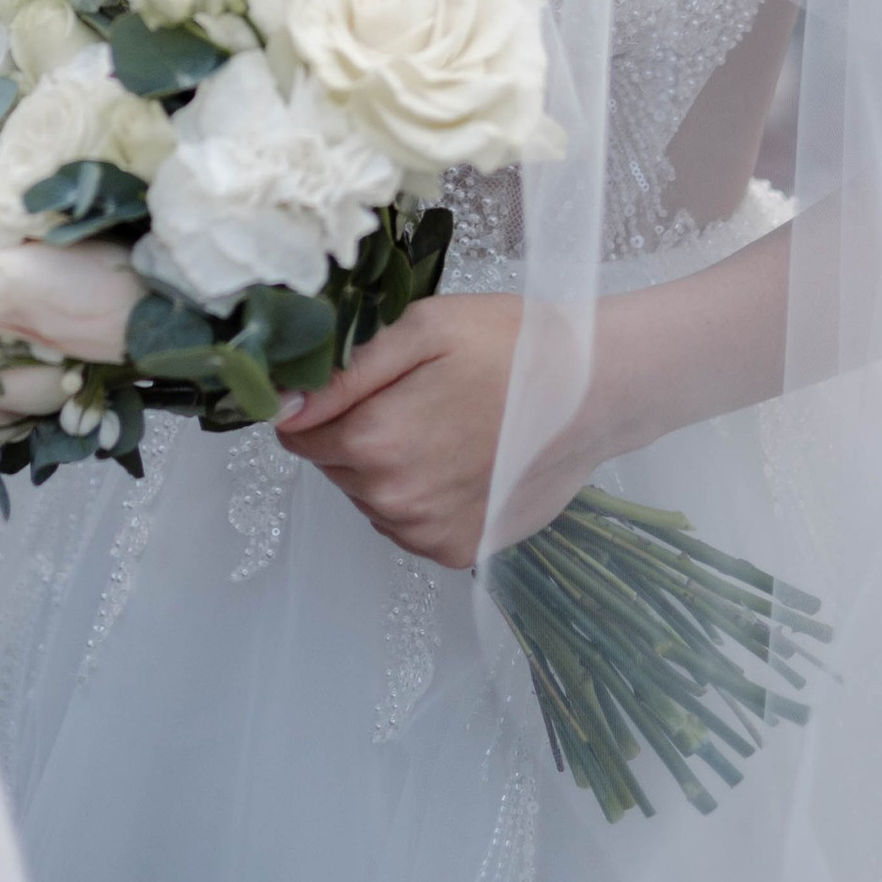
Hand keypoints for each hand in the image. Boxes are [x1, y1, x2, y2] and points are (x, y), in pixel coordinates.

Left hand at [278, 294, 531, 568]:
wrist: (597, 392)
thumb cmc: (512, 346)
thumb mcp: (422, 330)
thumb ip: (344, 372)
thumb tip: (283, 405)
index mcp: (375, 442)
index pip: (297, 433)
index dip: (322, 403)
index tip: (365, 381)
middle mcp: (394, 502)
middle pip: (334, 464)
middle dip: (357, 431)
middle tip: (418, 394)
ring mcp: (428, 534)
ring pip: (368, 495)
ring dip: (388, 464)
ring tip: (445, 423)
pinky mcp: (459, 552)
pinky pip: (407, 522)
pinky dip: (421, 494)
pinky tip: (460, 458)